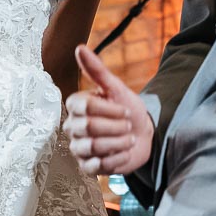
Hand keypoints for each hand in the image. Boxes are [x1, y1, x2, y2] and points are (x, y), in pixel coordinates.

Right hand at [66, 46, 152, 174]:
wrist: (143, 134)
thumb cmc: (127, 109)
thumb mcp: (116, 88)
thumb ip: (97, 70)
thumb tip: (79, 47)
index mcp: (76, 106)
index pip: (85, 106)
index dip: (109, 109)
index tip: (125, 110)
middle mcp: (72, 127)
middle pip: (89, 127)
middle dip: (116, 126)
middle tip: (129, 124)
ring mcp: (78, 148)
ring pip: (93, 147)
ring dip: (118, 142)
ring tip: (129, 138)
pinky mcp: (87, 167)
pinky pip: (97, 165)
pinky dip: (117, 159)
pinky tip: (125, 152)